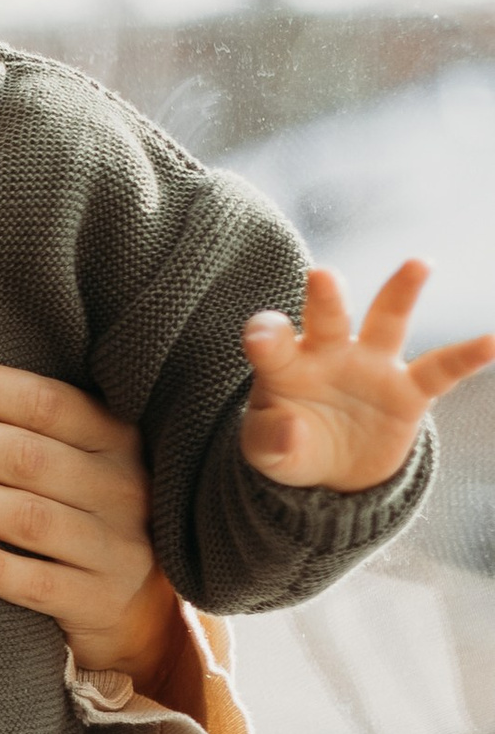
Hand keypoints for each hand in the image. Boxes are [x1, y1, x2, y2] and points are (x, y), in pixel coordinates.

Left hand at [0, 354, 184, 679]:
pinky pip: (35, 584)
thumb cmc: (84, 514)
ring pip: (26, 517)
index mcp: (116, 439)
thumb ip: (28, 427)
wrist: (141, 612)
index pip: (44, 403)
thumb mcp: (79, 462)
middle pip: (26, 456)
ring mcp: (114, 549)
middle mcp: (121, 489)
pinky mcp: (98, 603)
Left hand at [239, 260, 493, 492]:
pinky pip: (440, 369)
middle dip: (326, 297)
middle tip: (322, 275)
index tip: (261, 336)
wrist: (332, 469)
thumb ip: (270, 441)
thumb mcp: (268, 452)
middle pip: (328, 317)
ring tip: (418, 264)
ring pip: (387, 321)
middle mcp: (330, 353)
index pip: (271, 341)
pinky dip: (466, 357)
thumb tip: (291, 430)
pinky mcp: (408, 391)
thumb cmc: (288, 445)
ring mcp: (372, 366)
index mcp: (285, 364)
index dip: (266, 336)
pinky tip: (490, 342)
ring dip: (400, 292)